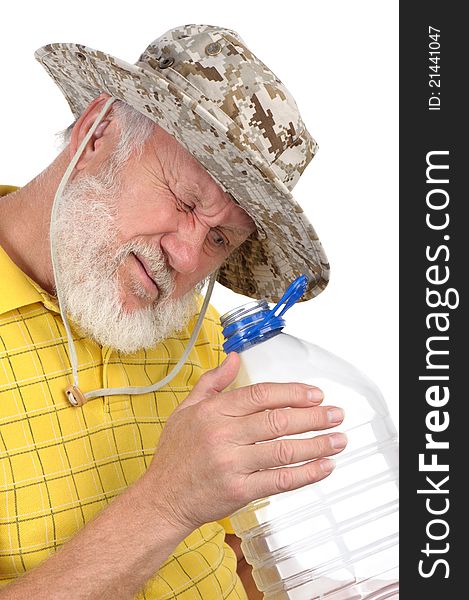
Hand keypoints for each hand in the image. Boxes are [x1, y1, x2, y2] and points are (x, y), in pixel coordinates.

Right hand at [143, 352, 346, 532]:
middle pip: (277, 420)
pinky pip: (279, 480)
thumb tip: (233, 358)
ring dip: (316, 444)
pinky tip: (323, 467)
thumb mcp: (186, 410)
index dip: (292, 392)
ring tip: (338, 440)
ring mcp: (232, 464)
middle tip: (336, 414)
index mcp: (213, 412)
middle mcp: (223, 435)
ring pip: (283, 449)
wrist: (162, 498)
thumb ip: (212, 382)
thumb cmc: (175, 454)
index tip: (315, 394)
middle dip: (313, 417)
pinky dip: (306, 474)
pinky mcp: (239, 491)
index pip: (260, 395)